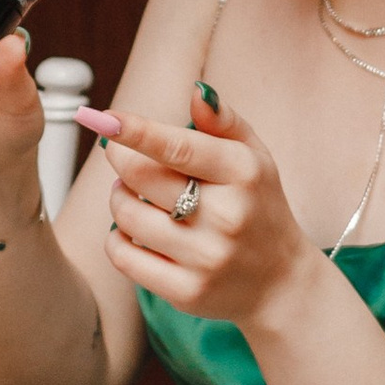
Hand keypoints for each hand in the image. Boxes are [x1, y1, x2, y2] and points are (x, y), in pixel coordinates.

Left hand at [81, 91, 312, 330]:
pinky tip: (136, 232)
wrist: (280, 282)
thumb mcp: (254, 157)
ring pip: (125, 215)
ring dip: (119, 199)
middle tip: (126, 157)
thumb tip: (196, 92)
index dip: (135, 130)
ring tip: (137, 197)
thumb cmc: (259, 207)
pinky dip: (117, 239)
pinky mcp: (186, 292)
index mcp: (242, 173)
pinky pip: (123, 256)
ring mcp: (206, 257)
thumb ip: (223, 121)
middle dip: (121, 159)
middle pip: (140, 177)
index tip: (103, 117)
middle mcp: (226, 215)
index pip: (177, 146)